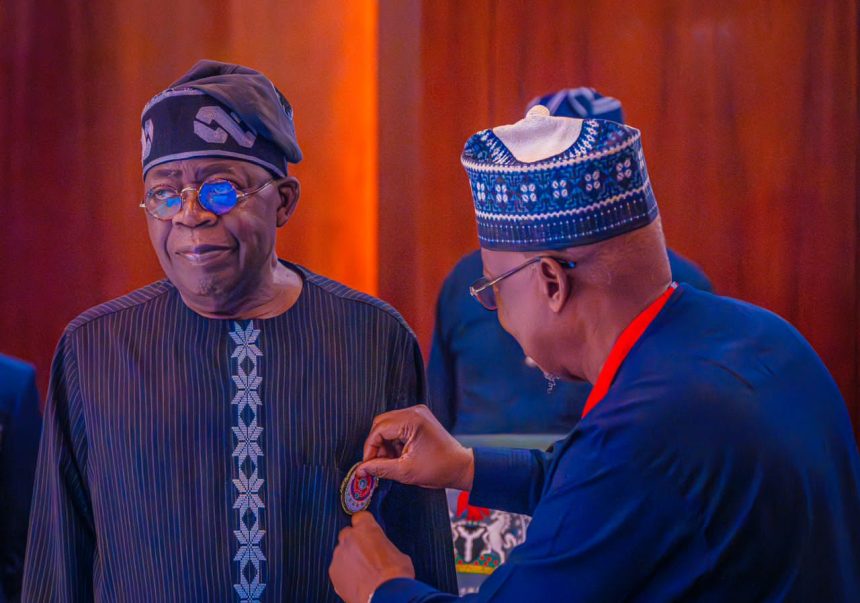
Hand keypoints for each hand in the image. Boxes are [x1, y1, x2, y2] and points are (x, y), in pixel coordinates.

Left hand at [329, 512, 414, 602]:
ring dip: (349, 558)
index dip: (364, 525)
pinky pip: (338, 568)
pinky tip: (356, 581)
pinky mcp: (333, 572)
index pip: (360, 517)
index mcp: (366, 528)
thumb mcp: (398, 553)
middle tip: (366, 554)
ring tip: (362, 572)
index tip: (368, 532)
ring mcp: (339, 555)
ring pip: (342, 552)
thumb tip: (383, 552)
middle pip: (348, 534)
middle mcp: (349, 538)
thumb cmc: (395, 575)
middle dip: (355, 542)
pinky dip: (344, 573)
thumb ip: (384, 546)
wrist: (384, 596)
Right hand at [357, 404, 474, 490]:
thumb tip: (360, 470)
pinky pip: (397, 426)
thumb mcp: (405, 472)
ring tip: (391, 461)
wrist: (461, 467)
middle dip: (376, 445)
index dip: (370, 448)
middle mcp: (414, 411)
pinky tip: (399, 455)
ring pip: (388, 425)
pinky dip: (394, 441)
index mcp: (412, 420)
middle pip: (381, 424)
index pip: (378, 429)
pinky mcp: (420, 419)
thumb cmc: (439, 468)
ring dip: (385, 443)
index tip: (367, 465)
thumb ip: (380, 468)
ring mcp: (418, 413)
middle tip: (377, 463)